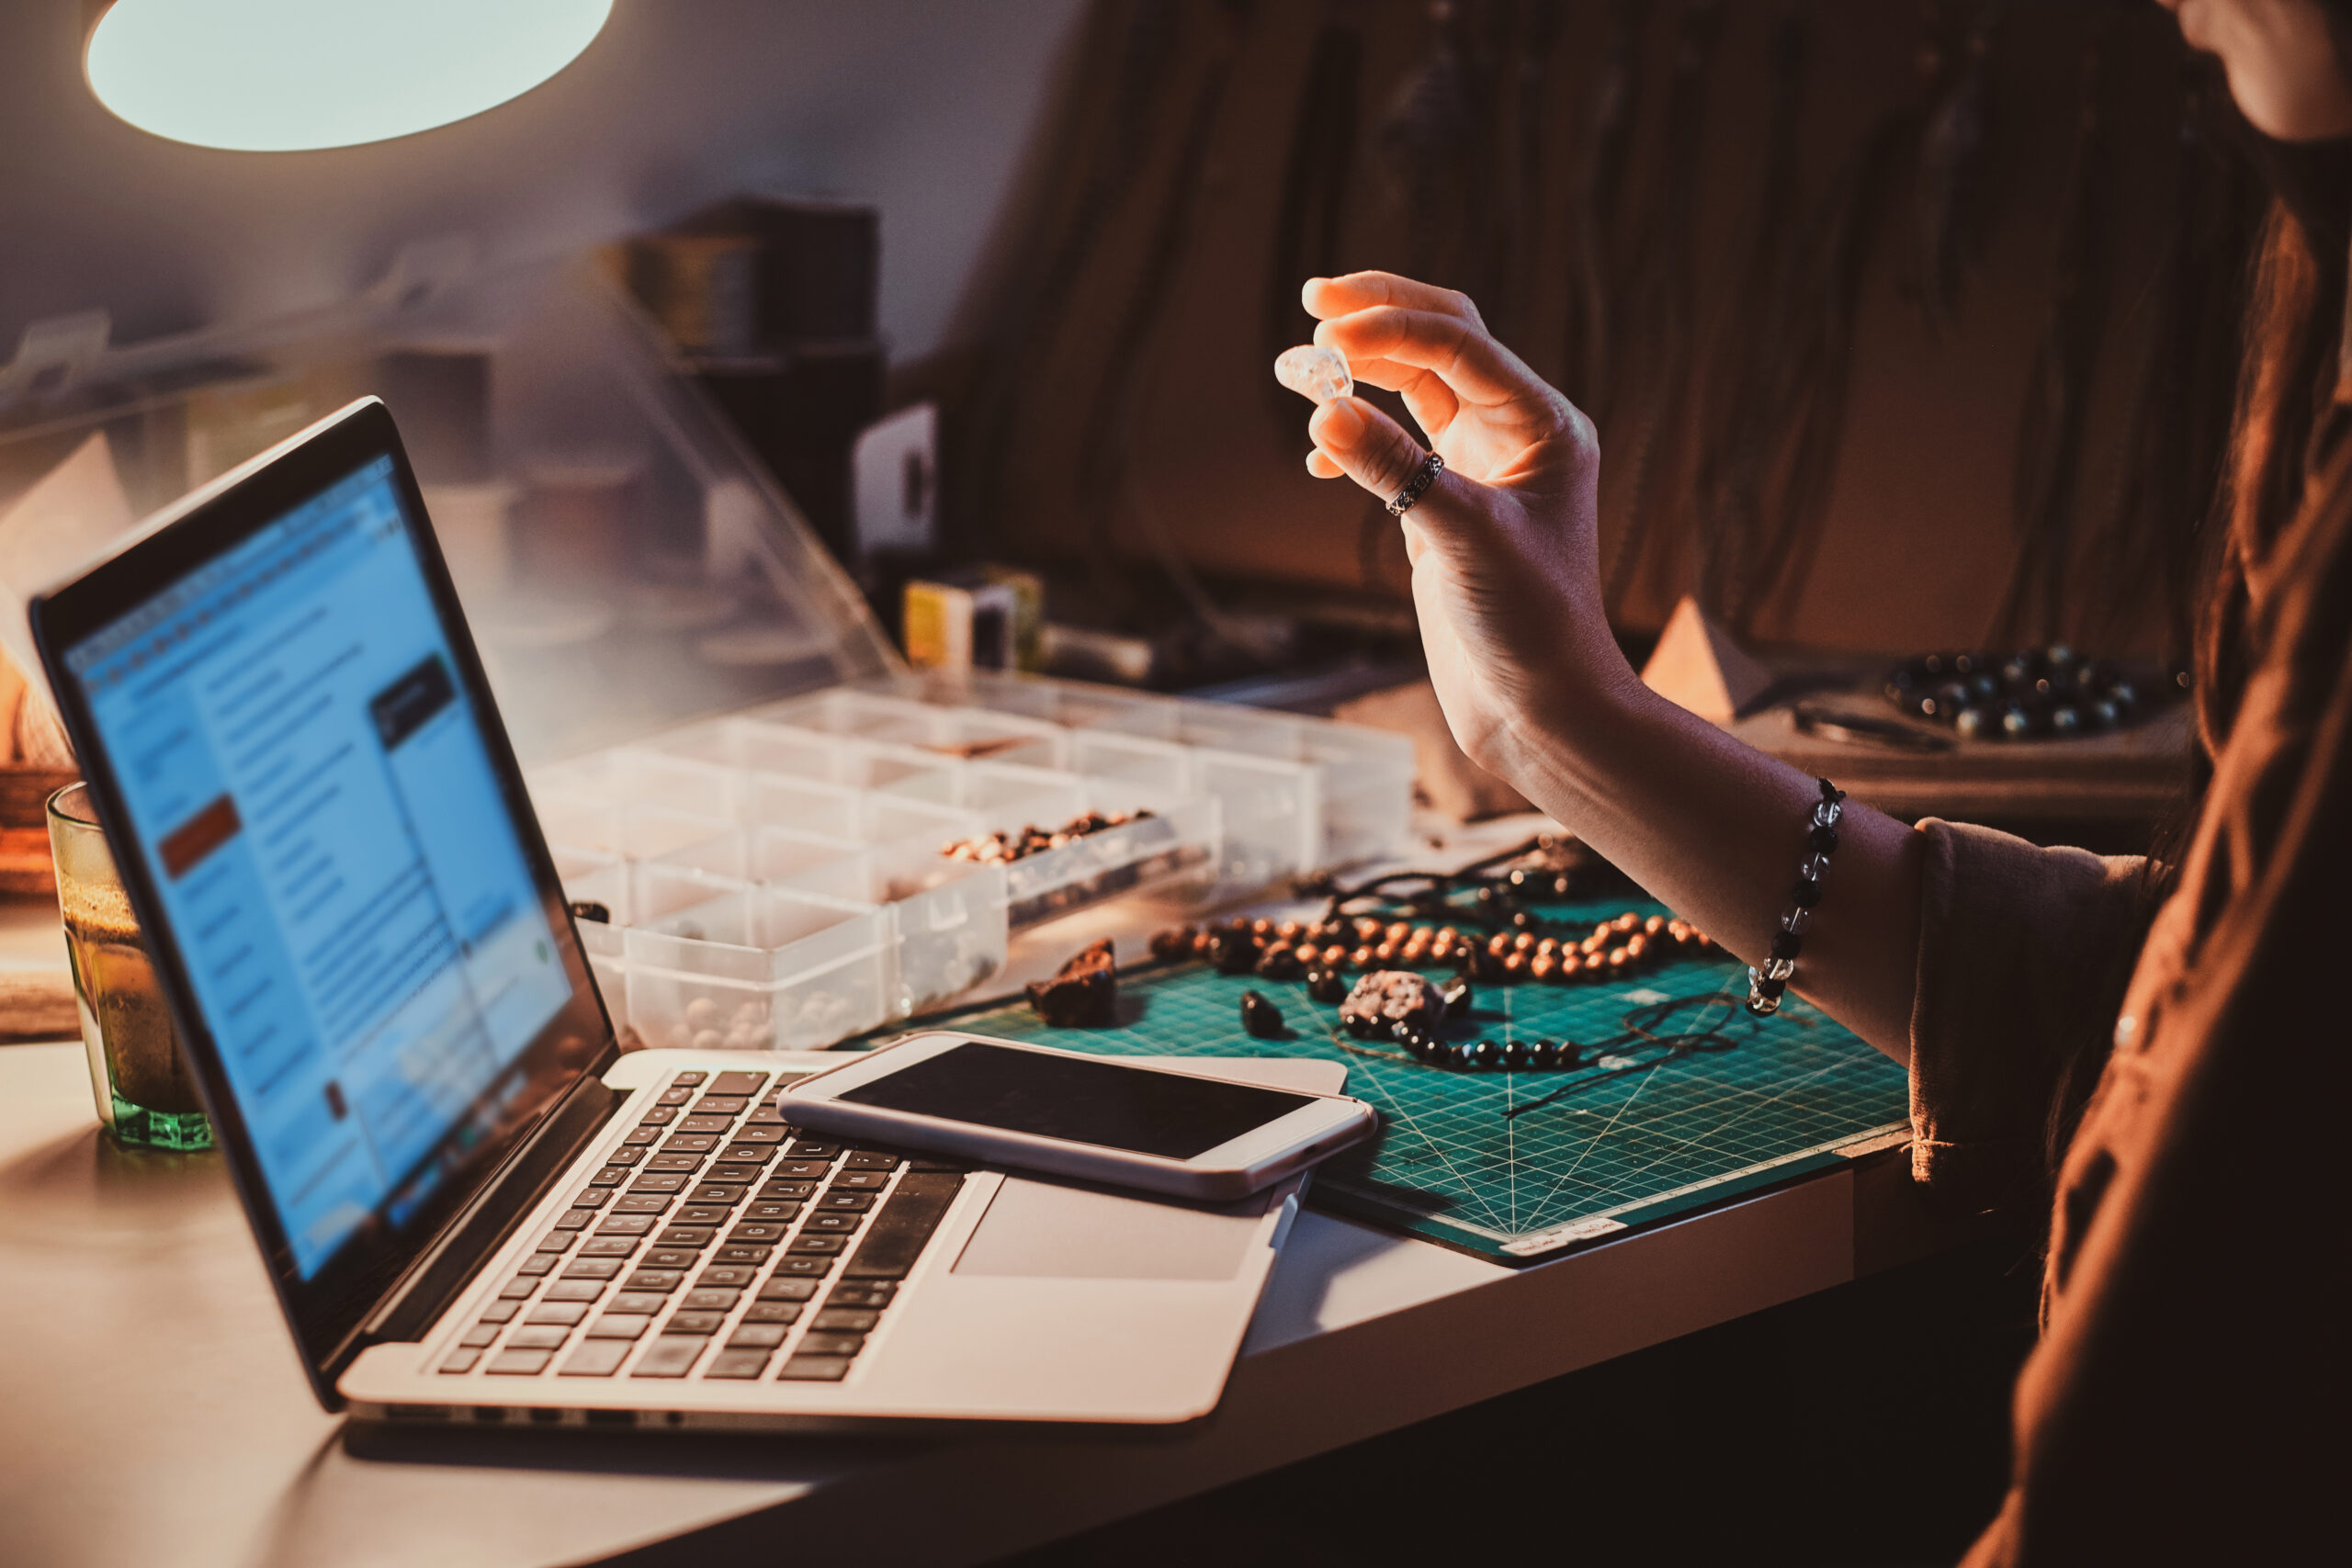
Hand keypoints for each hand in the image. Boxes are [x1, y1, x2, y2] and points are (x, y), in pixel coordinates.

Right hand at [1295, 273, 1624, 775]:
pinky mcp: (1447, 505)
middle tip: (1313, 299)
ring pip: (1416, 386)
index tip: (1325, 330)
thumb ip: (1394, 471)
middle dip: (1379, 317)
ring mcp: (1480, 467)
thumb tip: (1323, 413)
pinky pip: (1398, 441)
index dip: (1391, 329)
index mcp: (1544, 425)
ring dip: (1360, 369)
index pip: (1460, 346)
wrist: (1541, 707)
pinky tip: (1320, 452)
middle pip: (1442, 342)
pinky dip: (1357, 433)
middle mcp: (1516, 434)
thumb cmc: (1530, 627)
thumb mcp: (1461, 540)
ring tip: (1299, 366)